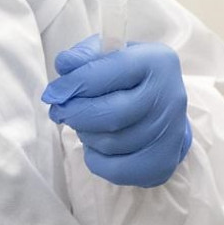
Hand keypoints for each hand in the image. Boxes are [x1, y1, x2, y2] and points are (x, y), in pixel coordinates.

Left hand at [42, 36, 192, 187]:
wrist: (165, 110)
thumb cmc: (132, 79)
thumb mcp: (113, 54)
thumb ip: (87, 55)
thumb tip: (65, 65)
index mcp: (157, 63)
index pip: (107, 72)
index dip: (73, 84)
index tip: (53, 93)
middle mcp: (170, 98)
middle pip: (110, 114)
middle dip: (75, 115)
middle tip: (60, 112)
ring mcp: (169, 134)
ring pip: (110, 143)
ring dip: (86, 135)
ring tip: (85, 125)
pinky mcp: (161, 163)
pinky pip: (114, 169)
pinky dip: (96, 159)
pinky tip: (96, 145)